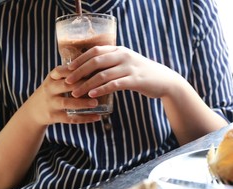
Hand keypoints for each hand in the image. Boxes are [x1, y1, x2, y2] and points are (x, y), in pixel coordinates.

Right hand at [25, 65, 101, 125]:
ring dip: (83, 103)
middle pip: (66, 86)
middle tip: (98, 85)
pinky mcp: (54, 117)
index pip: (60, 71)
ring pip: (67, 103)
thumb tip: (96, 68)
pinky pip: (70, 118)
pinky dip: (85, 118)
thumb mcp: (55, 81)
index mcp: (51, 78)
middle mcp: (49, 90)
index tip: (90, 68)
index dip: (74, 70)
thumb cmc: (52, 93)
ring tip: (96, 103)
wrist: (33, 111)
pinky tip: (97, 117)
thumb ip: (69, 75)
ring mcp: (51, 104)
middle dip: (82, 85)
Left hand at [65, 46, 182, 99]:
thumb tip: (92, 69)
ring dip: (87, 84)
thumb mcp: (127, 63)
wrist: (165, 81)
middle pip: (96, 61)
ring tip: (76, 93)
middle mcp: (123, 56)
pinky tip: (92, 95)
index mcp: (119, 50)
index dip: (80, 59)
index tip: (67, 68)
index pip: (95, 51)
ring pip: (102, 75)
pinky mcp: (135, 80)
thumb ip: (112, 63)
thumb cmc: (142, 73)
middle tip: (67, 81)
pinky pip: (114, 84)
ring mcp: (130, 68)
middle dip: (79, 72)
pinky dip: (101, 90)